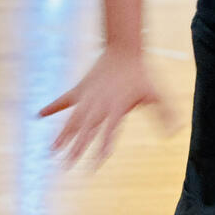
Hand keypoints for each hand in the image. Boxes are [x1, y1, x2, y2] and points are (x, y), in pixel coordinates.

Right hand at [38, 48, 177, 167]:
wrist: (124, 49)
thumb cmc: (142, 75)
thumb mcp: (157, 94)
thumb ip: (166, 113)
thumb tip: (175, 131)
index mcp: (116, 108)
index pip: (109, 133)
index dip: (103, 147)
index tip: (96, 163)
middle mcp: (99, 104)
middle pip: (86, 130)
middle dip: (76, 148)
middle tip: (66, 165)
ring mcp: (87, 96)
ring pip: (72, 119)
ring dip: (62, 135)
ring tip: (51, 150)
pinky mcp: (80, 89)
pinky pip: (64, 100)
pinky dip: (52, 107)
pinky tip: (38, 115)